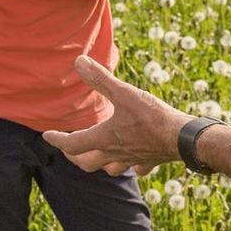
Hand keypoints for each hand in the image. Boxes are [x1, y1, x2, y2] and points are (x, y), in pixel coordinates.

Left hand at [43, 56, 190, 175]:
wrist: (184, 139)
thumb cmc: (153, 117)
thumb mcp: (125, 93)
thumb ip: (100, 79)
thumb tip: (79, 62)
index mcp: (104, 138)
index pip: (72, 144)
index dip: (57, 140)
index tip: (47, 135)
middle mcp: (115, 152)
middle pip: (87, 163)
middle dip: (75, 157)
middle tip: (69, 148)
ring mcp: (133, 159)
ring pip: (110, 168)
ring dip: (101, 162)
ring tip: (98, 152)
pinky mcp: (151, 160)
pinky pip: (137, 167)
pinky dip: (132, 164)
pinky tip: (133, 160)